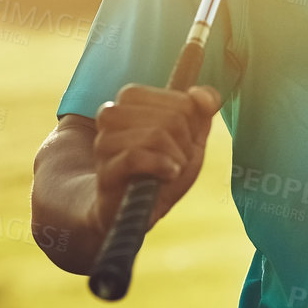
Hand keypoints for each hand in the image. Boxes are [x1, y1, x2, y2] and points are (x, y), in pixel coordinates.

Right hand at [90, 83, 222, 236]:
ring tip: (170, 171)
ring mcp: (104, 141)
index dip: (194, 128)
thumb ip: (202, 110)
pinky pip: (136, 157)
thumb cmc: (162, 169)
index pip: (184, 102)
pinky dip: (161, 167)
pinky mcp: (105, 170)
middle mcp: (112, 113)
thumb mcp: (190, 138)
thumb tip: (203, 96)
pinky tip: (167, 176)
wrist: (134, 211)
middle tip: (176, 161)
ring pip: (155, 135)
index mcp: (132, 98)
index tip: (183, 143)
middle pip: (172, 118)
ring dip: (175, 159)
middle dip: (185, 146)